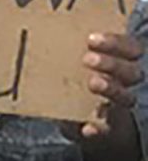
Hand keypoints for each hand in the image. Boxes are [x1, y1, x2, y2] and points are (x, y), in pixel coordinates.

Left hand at [66, 28, 143, 160]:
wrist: (83, 121)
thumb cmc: (73, 84)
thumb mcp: (68, 66)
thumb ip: (60, 53)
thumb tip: (29, 31)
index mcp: (118, 62)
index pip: (129, 48)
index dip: (115, 41)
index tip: (91, 38)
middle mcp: (124, 82)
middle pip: (131, 70)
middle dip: (111, 63)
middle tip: (87, 58)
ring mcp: (118, 105)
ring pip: (126, 96)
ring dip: (111, 88)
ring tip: (93, 83)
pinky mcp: (107, 128)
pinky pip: (107, 128)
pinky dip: (98, 128)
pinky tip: (88, 128)